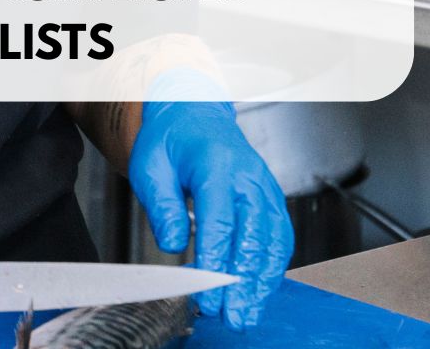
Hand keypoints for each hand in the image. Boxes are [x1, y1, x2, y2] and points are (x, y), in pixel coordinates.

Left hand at [128, 92, 291, 330]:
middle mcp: (248, 176)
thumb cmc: (171, 140)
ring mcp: (264, 187)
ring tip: (248, 313)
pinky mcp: (271, 198)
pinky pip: (280, 236)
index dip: (215, 263)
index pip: (219, 220)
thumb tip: (173, 245)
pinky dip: (273, 267)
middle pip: (254, 235)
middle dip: (245, 282)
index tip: (207, 297)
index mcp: (216, 164)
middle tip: (234, 317)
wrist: (195, 113)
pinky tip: (260, 291)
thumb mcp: (150, 166)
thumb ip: (162, 205)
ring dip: (263, 281)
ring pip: (274, 239)